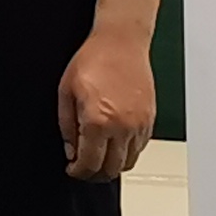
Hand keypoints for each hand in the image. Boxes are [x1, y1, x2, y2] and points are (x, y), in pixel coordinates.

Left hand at [57, 24, 155, 182]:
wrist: (121, 41)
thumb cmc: (94, 58)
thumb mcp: (66, 90)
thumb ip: (66, 125)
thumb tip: (71, 150)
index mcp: (98, 121)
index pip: (89, 163)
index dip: (79, 172)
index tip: (73, 170)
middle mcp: (122, 127)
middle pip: (110, 169)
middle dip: (95, 174)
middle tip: (85, 168)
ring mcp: (138, 125)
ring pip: (127, 162)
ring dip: (113, 165)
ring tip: (100, 158)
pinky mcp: (149, 120)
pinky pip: (140, 148)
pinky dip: (127, 152)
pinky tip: (115, 144)